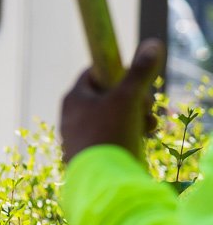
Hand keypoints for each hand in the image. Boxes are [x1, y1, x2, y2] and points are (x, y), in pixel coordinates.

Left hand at [60, 38, 162, 161]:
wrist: (102, 182)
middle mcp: (74, 115)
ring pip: (116, 115)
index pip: (95, 72)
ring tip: (149, 124)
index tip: (136, 79)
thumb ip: (139, 72)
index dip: (118, 71)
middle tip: (148, 105)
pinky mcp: (94, 151)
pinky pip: (116, 133)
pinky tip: (144, 137)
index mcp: (74, 98)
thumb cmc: (109, 134)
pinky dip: (132, 132)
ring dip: (138, 115)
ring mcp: (83, 135)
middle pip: (109, 94)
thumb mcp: (127, 98)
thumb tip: (151, 43)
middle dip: (135, 98)